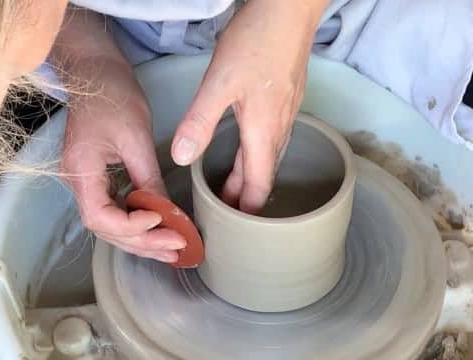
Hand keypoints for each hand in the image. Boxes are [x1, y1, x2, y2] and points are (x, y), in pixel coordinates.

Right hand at [61, 60, 185, 262]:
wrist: (97, 73)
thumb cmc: (113, 95)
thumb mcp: (135, 137)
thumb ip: (148, 178)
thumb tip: (166, 213)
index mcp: (80, 170)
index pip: (100, 217)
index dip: (131, 226)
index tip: (161, 221)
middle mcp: (79, 183)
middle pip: (107, 228)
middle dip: (143, 242)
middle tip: (178, 248)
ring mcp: (87, 183)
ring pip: (112, 225)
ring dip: (142, 240)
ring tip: (173, 250)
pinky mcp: (99, 179)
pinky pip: (117, 210)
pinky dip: (139, 224)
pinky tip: (160, 231)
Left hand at [171, 0, 328, 212]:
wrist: (289, 11)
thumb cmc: (257, 42)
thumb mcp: (220, 82)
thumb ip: (200, 121)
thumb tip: (183, 157)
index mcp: (264, 132)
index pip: (258, 187)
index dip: (245, 210)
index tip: (232, 227)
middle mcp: (279, 129)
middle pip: (263, 177)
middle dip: (243, 198)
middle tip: (223, 211)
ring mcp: (286, 115)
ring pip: (268, 159)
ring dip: (250, 177)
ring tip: (229, 187)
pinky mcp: (286, 101)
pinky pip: (273, 141)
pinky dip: (257, 156)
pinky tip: (246, 148)